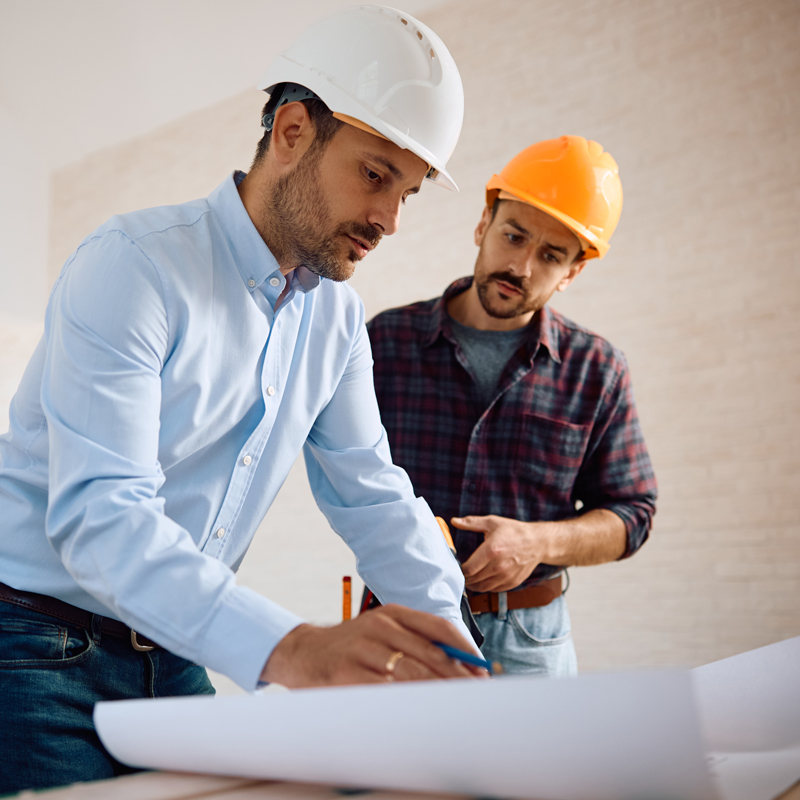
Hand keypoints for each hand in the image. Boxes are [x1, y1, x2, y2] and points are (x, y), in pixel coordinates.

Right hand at [260, 603, 488, 687]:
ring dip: (438, 691)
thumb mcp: (382, 631)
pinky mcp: (347, 673)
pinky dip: (406, 702)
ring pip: (412, 672)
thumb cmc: (353, 647)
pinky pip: (385, 691)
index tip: (481, 671)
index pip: (439, 627)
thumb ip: (415, 642)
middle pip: (430, 653)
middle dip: (457, 677)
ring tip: (455, 705)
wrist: (304, 653)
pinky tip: (420, 712)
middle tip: (475, 695)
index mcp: (393, 613)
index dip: (464, 651)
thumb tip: (461, 665)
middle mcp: (379, 625)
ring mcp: (362, 648)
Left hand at [453, 514, 549, 592]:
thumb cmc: (514, 531)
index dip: (460, 570)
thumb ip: (471, 522)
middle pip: (474, 580)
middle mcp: (499, 566)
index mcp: (491, 550)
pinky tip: (483, 580)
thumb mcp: (492, 522)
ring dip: (474, 585)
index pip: (469, 569)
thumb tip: (454, 521)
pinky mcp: (512, 582)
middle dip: (465, 578)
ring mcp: (506, 576)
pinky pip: (494, 589)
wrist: (537, 542)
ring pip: (483, 588)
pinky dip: (486, 587)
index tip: (458, 566)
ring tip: (470, 579)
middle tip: (462, 574)